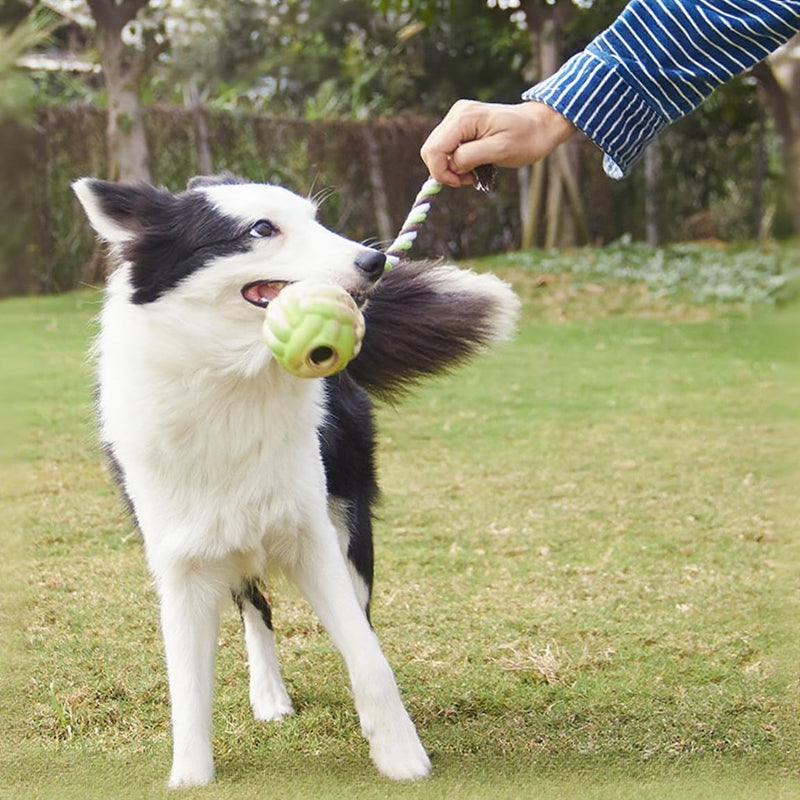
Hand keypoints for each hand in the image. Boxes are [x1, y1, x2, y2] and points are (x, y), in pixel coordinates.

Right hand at [420, 100, 576, 187]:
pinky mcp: (462, 125)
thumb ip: (471, 156)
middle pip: (431, 149)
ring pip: (437, 150)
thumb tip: (451, 166)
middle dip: (444, 170)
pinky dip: (456, 162)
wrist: (540, 125)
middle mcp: (457, 114)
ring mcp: (458, 118)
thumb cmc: (526, 138)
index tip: (461, 183)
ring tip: (473, 173)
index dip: (441, 171)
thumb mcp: (500, 150)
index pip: (435, 149)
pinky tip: (473, 165)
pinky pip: (447, 148)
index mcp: (465, 117)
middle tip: (467, 179)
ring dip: (451, 168)